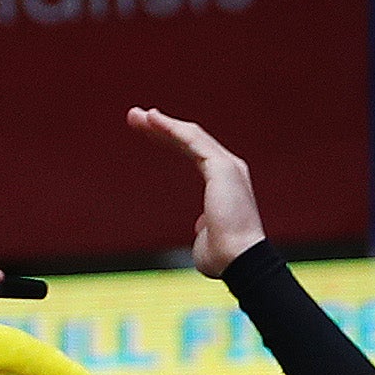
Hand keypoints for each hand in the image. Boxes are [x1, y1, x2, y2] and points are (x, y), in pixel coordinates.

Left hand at [125, 106, 266, 276]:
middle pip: (190, 140)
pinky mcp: (222, 166)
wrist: (238, 259)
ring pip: (190, 136)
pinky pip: (193, 139)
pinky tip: (153, 120)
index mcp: (224, 184)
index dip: (170, 140)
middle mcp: (228, 170)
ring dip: (163, 124)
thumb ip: (203, 227)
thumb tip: (200, 224)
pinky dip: (172, 128)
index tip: (149, 132)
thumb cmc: (222, 256)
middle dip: (162, 127)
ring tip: (137, 115)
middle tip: (136, 116)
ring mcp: (227, 166)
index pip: (192, 154)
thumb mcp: (207, 237)